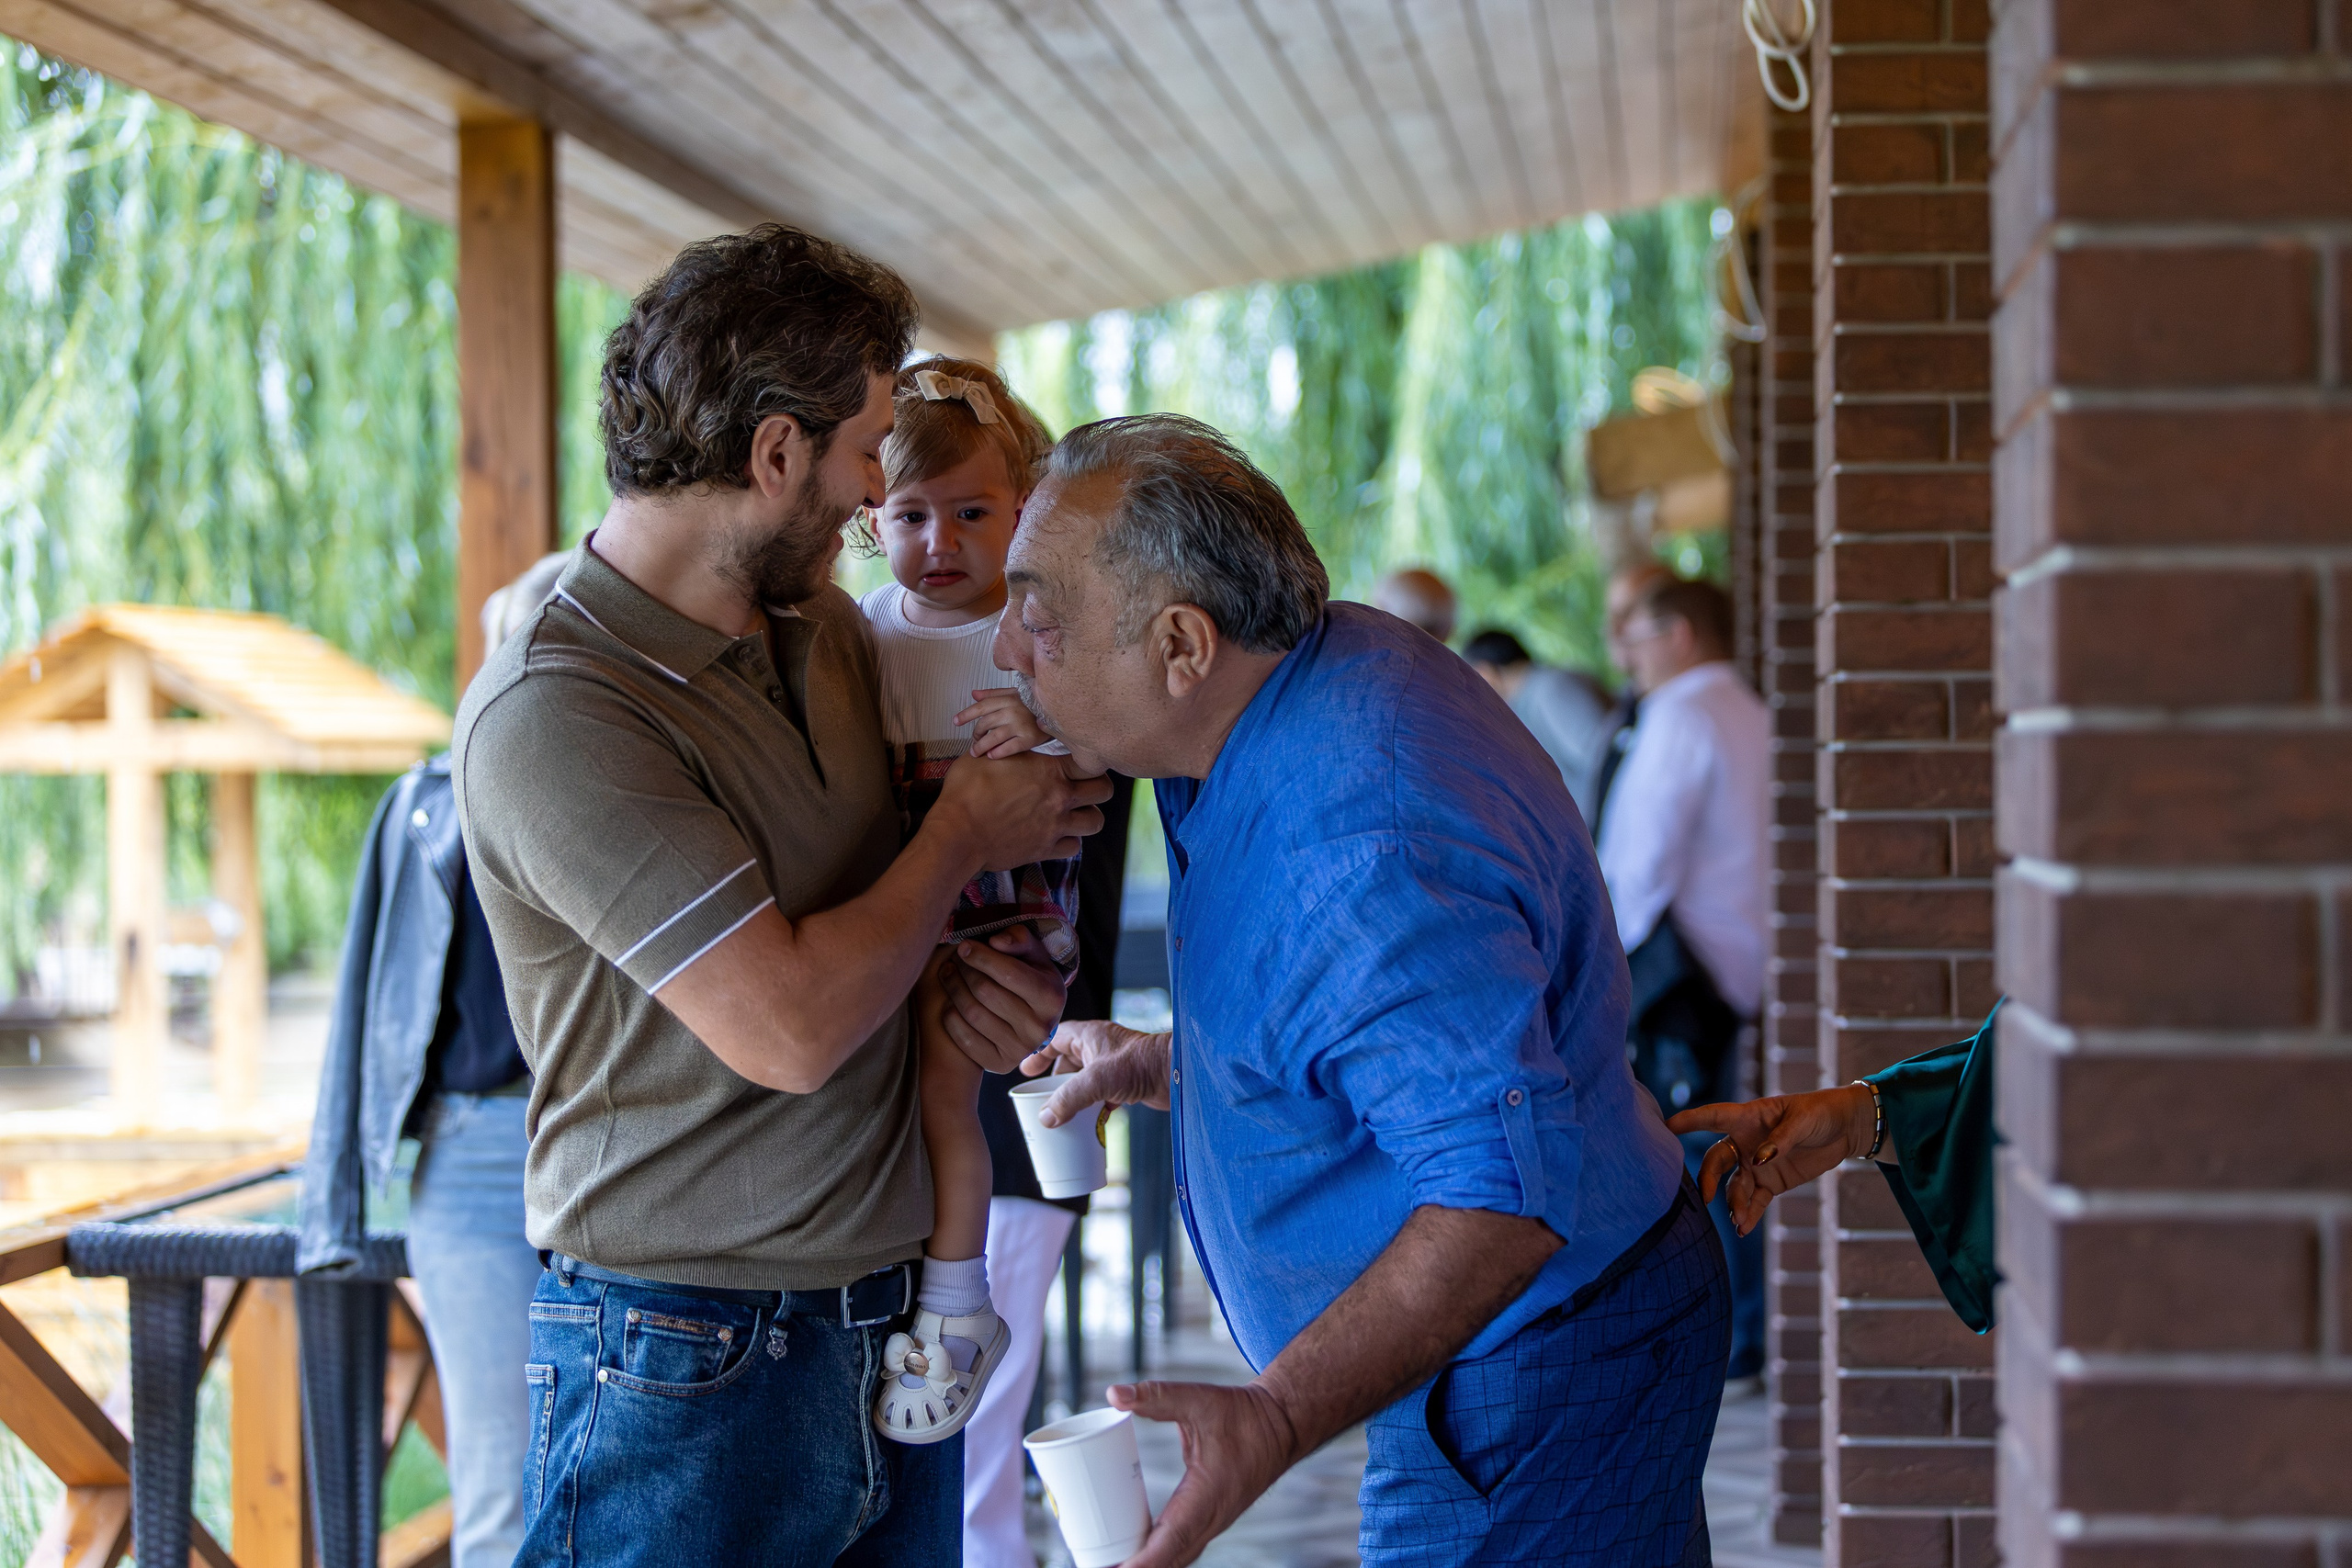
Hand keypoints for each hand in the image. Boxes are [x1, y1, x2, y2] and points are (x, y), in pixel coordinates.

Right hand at [932, 751, 1109, 869]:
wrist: (958, 833)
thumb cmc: (966, 792)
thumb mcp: (985, 756)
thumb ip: (1007, 748)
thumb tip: (1006, 738)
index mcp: (1049, 771)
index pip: (1090, 761)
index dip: (1089, 759)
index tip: (1081, 761)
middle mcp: (1059, 798)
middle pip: (1104, 791)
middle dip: (1098, 786)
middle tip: (1085, 786)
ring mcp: (1055, 826)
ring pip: (1095, 821)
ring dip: (1088, 815)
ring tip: (1075, 812)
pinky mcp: (1045, 850)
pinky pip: (1074, 847)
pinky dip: (1069, 841)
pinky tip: (1058, 834)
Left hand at [939, 926, 1066, 1073]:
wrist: (1033, 1019)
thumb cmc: (1030, 977)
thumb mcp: (1033, 954)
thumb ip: (1018, 939)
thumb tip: (996, 941)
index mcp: (1051, 997)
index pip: (1009, 973)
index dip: (981, 957)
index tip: (964, 946)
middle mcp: (1039, 1028)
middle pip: (986, 992)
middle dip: (964, 970)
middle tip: (955, 960)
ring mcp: (1020, 1050)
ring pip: (972, 1013)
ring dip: (953, 988)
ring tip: (947, 973)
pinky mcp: (1000, 1065)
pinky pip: (964, 1038)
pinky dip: (950, 1016)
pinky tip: (950, 1001)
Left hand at [956, 687, 1050, 758]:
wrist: (1058, 713)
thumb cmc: (1032, 704)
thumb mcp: (1014, 694)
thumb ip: (993, 694)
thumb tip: (974, 694)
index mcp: (1007, 699)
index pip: (982, 707)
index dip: (966, 714)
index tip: (955, 722)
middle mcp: (1012, 711)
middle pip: (985, 724)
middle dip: (975, 734)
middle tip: (973, 741)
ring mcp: (1020, 725)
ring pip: (993, 738)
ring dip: (981, 747)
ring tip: (975, 753)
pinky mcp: (1029, 739)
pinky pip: (1008, 748)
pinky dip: (997, 753)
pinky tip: (991, 755)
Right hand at [1022, 1018, 1170, 1123]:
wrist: (1177, 1074)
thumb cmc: (1140, 1065)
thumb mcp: (1097, 1080)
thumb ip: (1068, 1099)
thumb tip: (1045, 1118)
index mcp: (1090, 1035)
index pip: (1055, 1038)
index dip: (1039, 1053)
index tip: (1026, 1071)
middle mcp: (1101, 1048)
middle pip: (1068, 1062)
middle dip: (1055, 1081)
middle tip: (1042, 1098)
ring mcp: (1115, 1065)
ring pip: (1085, 1080)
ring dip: (1074, 1095)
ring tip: (1061, 1113)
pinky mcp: (1127, 1082)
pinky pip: (1102, 1094)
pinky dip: (1093, 1106)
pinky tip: (1089, 1120)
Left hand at [1103, 1380, 1297, 1567]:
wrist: (1282, 1426)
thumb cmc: (1245, 1416)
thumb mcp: (1200, 1399)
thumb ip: (1158, 1397)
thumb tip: (1115, 1393)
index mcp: (1208, 1495)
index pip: (1172, 1538)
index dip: (1145, 1560)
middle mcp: (1211, 1517)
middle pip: (1171, 1559)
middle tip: (1100, 1566)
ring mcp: (1213, 1522)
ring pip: (1178, 1557)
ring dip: (1150, 1564)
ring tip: (1111, 1564)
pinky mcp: (1210, 1519)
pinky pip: (1182, 1547)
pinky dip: (1160, 1556)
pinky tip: (1136, 1555)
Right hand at [1667, 1083, 1876, 1235]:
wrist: (1845, 1129)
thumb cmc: (1820, 1113)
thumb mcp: (1802, 1121)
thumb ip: (1779, 1140)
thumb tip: (1757, 1160)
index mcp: (1748, 1117)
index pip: (1712, 1117)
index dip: (1689, 1121)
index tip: (1666, 1128)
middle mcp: (1745, 1142)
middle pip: (1717, 1160)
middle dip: (1709, 1179)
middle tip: (1708, 1198)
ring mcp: (1756, 1164)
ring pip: (1734, 1186)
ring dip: (1733, 1203)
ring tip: (1738, 1220)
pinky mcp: (1772, 1183)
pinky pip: (1755, 1201)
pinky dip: (1749, 1215)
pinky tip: (1743, 1229)